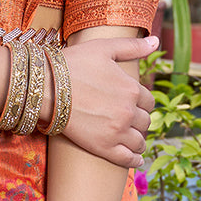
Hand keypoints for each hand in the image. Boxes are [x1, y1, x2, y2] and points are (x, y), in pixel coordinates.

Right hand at [61, 35, 155, 168]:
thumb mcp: (103, 48)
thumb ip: (132, 46)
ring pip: (139, 141)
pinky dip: (135, 160)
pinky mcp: (103, 147)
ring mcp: (117, 132)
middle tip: (130, 120)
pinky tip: (136, 159)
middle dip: (140, 120)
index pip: (149, 101)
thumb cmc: (72, 64)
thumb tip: (155, 40)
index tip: (134, 104)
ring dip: (138, 140)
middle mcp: (128, 112)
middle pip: (145, 121)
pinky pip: (127, 159)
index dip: (142, 102)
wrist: (45, 87)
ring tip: (134, 140)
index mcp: (132, 89)